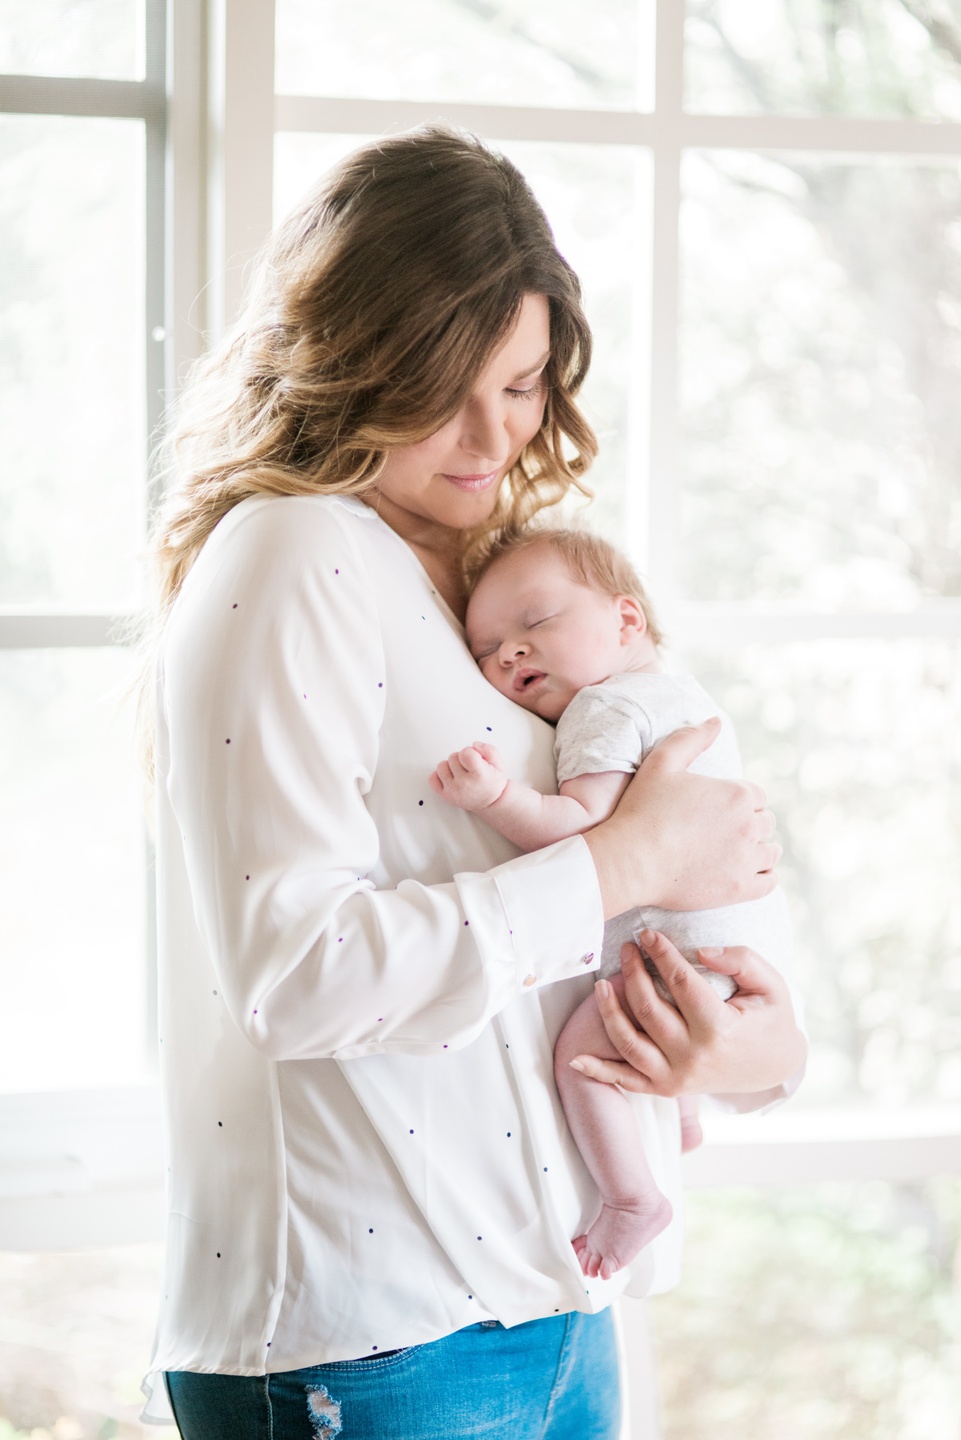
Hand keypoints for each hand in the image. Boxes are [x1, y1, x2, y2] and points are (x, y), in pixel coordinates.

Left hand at [429, 742, 507, 812]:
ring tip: (461, 772)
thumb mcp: (499, 764)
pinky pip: (432, 778)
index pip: (466, 753)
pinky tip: (450, 777)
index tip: (475, 759)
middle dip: (461, 759)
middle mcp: (464, 784)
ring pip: (441, 765)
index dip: (470, 752)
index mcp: (479, 775)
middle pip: (453, 757)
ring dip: (450, 766)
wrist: (490, 803)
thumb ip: (489, 750)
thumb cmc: (493, 782)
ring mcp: (452, 790)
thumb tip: (473, 745)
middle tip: (470, 768)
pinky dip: (439, 775)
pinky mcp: (444, 795)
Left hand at [570, 931, 805, 1097]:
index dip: (661, 954)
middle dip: (632, 972)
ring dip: (609, 1011)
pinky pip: (626, 1081)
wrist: (774, 1067)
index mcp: (719, 1029)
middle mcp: (693, 1057)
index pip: (680, 983)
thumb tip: (700, 951)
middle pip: (648, 1008)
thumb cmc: (770, 1020)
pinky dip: (599, 1071)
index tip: (647, 933)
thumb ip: (740, 959)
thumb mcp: (771, 985)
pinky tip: (576, 1058)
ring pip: (629, 1042)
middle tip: (626, 947)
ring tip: (602, 984)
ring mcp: (676, 1077)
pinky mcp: (666, 1088)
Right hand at [582, 717, 779, 915]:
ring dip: (759, 850)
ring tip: (737, 852)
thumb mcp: (662, 762)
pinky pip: (769, 883)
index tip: (720, 809)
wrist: (631, 860)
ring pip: (771, 852)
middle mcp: (749, 826)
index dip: (739, 801)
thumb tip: (716, 721)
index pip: (756, 796)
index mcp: (738, 794)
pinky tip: (746, 873)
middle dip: (749, 824)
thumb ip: (691, 738)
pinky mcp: (740, 889)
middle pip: (764, 822)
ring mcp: (747, 859)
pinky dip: (763, 877)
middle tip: (724, 831)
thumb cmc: (642, 809)